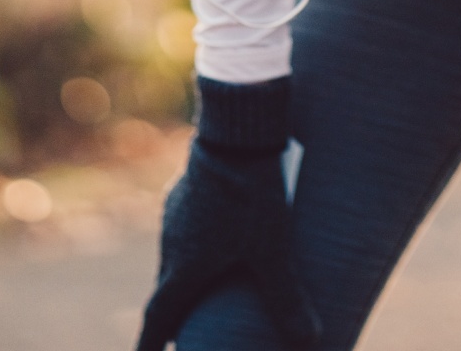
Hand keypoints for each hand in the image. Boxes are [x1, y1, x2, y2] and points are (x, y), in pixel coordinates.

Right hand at [136, 80, 318, 350]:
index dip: (150, 344)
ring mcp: (175, 211)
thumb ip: (287, 297)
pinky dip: (196, 240)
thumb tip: (310, 341)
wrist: (234, 130)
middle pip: (167, 288)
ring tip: (206, 282)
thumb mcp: (273, 248)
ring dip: (186, 273)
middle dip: (175, 311)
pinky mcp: (186, 186)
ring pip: (176, 253)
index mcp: (183, 268)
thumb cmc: (252, 194)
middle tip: (185, 329)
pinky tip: (216, 231)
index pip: (158, 317)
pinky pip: (185, 223)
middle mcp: (171, 242)